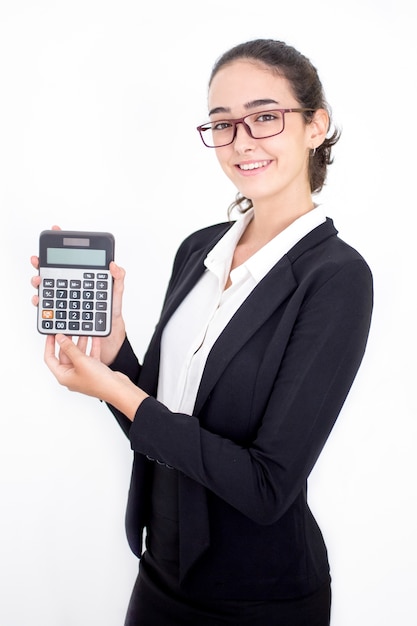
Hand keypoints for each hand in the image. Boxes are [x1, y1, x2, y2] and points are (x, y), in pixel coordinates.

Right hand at [31, 225, 126, 364]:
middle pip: (53, 271)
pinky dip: (41, 303)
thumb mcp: (116, 297)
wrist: (109, 340)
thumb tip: (114, 265)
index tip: (56, 230)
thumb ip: (118, 280)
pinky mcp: (61, 315)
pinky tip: (40, 301)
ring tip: (39, 281)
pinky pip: (48, 308)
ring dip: (39, 283)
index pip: (72, 258)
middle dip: (43, 264)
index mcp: (85, 280)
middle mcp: (72, 288)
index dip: (63, 243)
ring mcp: (65, 301)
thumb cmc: (111, 316)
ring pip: (47, 288)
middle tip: (38, 261)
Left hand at [44, 334, 146, 419]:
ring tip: (81, 332)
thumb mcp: (81, 361)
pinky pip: (89, 356)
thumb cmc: (99, 382)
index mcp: (63, 376)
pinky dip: (91, 347)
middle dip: (67, 342)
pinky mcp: (94, 370)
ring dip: (80, 343)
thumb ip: (69, 348)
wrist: (117, 389)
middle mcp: (72, 375)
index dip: (49, 345)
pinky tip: (94, 338)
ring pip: (78, 354)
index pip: (50, 358)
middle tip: (68, 330)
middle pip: (65, 355)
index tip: (51, 334)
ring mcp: (83, 373)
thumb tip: (59, 338)